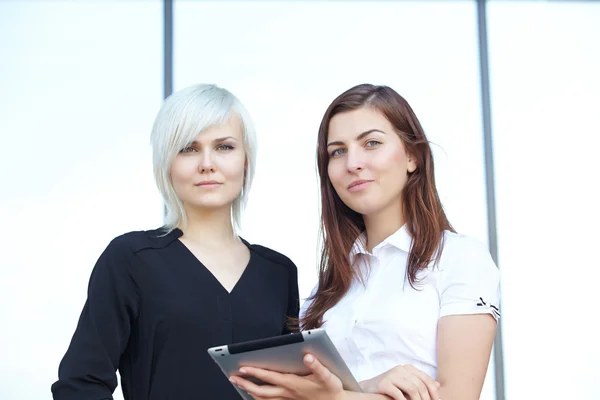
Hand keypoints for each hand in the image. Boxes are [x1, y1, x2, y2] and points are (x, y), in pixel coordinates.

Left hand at [229, 354, 344, 399]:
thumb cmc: (330, 388)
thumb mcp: (327, 375)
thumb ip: (317, 366)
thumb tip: (308, 356)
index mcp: (293, 384)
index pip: (269, 378)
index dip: (255, 373)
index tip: (242, 368)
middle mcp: (287, 393)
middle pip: (260, 391)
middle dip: (245, 384)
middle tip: (232, 378)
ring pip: (263, 399)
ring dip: (249, 392)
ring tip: (238, 384)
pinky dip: (259, 399)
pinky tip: (254, 394)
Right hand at [360, 365, 439, 399]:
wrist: (369, 387)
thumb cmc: (390, 386)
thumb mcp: (406, 383)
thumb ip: (420, 383)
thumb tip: (438, 385)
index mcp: (408, 368)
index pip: (426, 379)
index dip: (434, 392)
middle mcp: (401, 369)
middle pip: (420, 385)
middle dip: (427, 399)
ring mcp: (392, 375)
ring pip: (412, 389)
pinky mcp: (384, 383)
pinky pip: (399, 394)